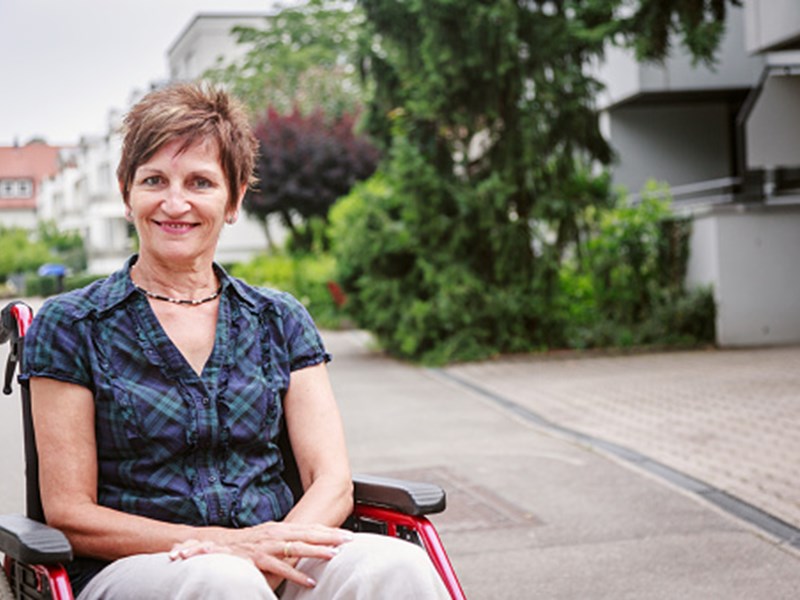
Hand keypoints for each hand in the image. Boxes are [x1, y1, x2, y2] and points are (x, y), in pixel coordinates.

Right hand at [170, 522, 352, 588]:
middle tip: (349, 541)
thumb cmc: (244, 546)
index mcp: (280, 528)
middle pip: (308, 533)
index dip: (329, 531)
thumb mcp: (268, 539)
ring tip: (334, 556)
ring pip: (296, 547)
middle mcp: (275, 533)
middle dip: (330, 537)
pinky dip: (295, 574)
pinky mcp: (257, 559)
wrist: (214, 546)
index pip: (309, 528)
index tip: (347, 535)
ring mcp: (266, 545)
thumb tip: (305, 546)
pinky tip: (309, 580)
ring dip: (316, 551)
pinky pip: (280, 567)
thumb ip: (286, 542)